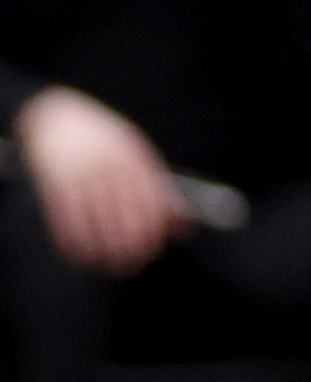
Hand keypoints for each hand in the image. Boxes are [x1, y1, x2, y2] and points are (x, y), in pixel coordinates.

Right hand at [15, 87, 187, 272]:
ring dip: (103, 248)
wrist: (56, 117)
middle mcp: (106, 162)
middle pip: (122, 211)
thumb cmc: (103, 141)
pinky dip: (75, 243)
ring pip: (94, 221)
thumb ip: (158, 187)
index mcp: (130, 152)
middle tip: (134, 262)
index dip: (152, 226)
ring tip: (112, 264)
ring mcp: (78, 173)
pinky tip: (83, 255)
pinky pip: (66, 221)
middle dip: (129, 242)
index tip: (153, 247)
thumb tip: (184, 225)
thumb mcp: (133, 152)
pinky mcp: (54, 185)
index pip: (148, 195)